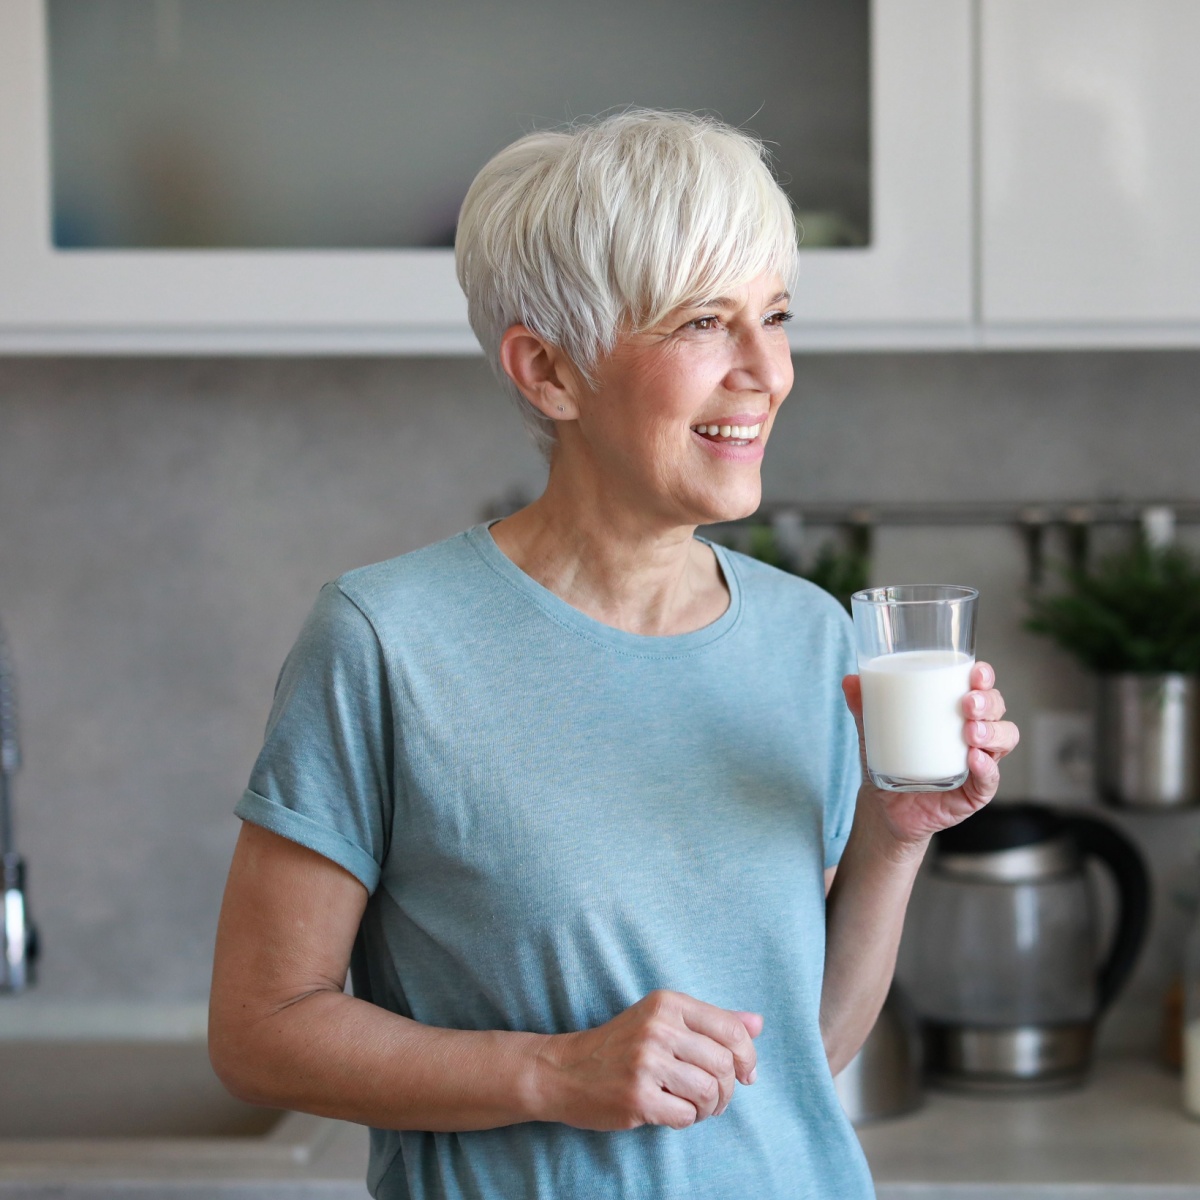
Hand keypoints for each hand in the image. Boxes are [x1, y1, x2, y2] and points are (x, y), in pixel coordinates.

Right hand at [538, 989, 761, 1130]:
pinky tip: (671, 1112)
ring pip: (709, 1092)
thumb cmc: (622, 1046)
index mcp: (668, 1004)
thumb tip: (758, 1023)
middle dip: (727, 1090)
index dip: (748, 1058)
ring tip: (693, 1107)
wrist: (565, 1070)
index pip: (731, 1030)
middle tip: (714, 1099)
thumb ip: (712, 1022)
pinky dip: (686, 1120)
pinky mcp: (637, 1097)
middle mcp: (659, 1028)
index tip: (745, 1075)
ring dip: (708, 1109)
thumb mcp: (664, 1020)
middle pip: (724, 1065)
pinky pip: (686, 1116)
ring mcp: (646, 1062)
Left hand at [841, 661, 1019, 851]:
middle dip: (988, 702)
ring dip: (991, 732)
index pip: (981, 687)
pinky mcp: (975, 793)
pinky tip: (974, 760)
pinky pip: (991, 780)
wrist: (884, 806)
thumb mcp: (875, 731)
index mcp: (956, 712)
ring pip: (1004, 740)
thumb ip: (863, 706)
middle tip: (967, 703)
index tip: (976, 672)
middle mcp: (974, 734)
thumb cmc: (890, 759)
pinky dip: (987, 769)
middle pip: (997, 710)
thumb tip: (849, 680)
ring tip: (970, 732)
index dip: (985, 677)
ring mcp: (979, 763)